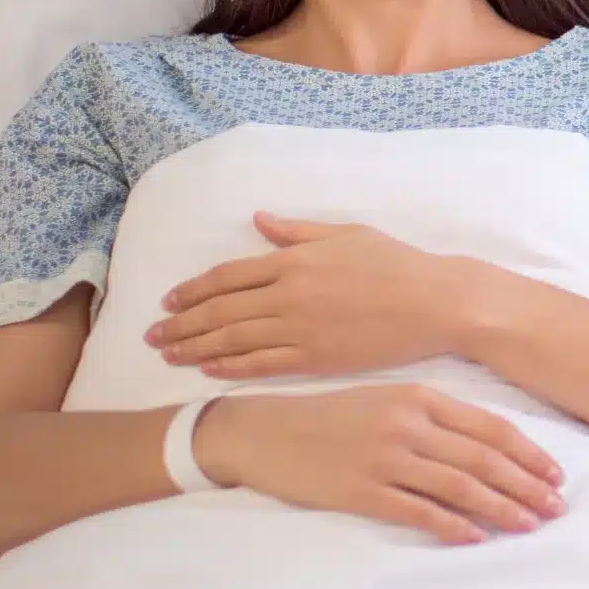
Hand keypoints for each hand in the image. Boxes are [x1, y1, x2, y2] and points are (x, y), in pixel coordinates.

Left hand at [147, 213, 469, 379]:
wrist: (437, 303)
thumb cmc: (398, 263)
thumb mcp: (347, 234)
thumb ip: (298, 231)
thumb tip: (258, 220)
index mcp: (295, 261)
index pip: (228, 276)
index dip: (193, 289)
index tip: (169, 301)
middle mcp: (290, 295)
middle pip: (220, 310)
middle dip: (181, 323)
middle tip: (151, 335)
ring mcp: (301, 330)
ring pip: (233, 340)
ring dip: (195, 347)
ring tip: (169, 354)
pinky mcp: (317, 358)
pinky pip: (262, 364)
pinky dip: (231, 366)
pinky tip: (209, 368)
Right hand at [191, 382, 566, 545]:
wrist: (264, 432)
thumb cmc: (332, 417)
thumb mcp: (387, 400)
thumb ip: (435, 417)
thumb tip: (490, 445)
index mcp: (420, 397)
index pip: (491, 427)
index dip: (529, 453)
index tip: (556, 474)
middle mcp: (407, 424)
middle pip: (483, 458)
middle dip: (527, 485)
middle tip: (557, 507)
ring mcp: (384, 457)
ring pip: (458, 486)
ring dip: (501, 508)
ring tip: (529, 524)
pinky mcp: (360, 490)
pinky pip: (418, 511)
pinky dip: (452, 525)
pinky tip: (477, 537)